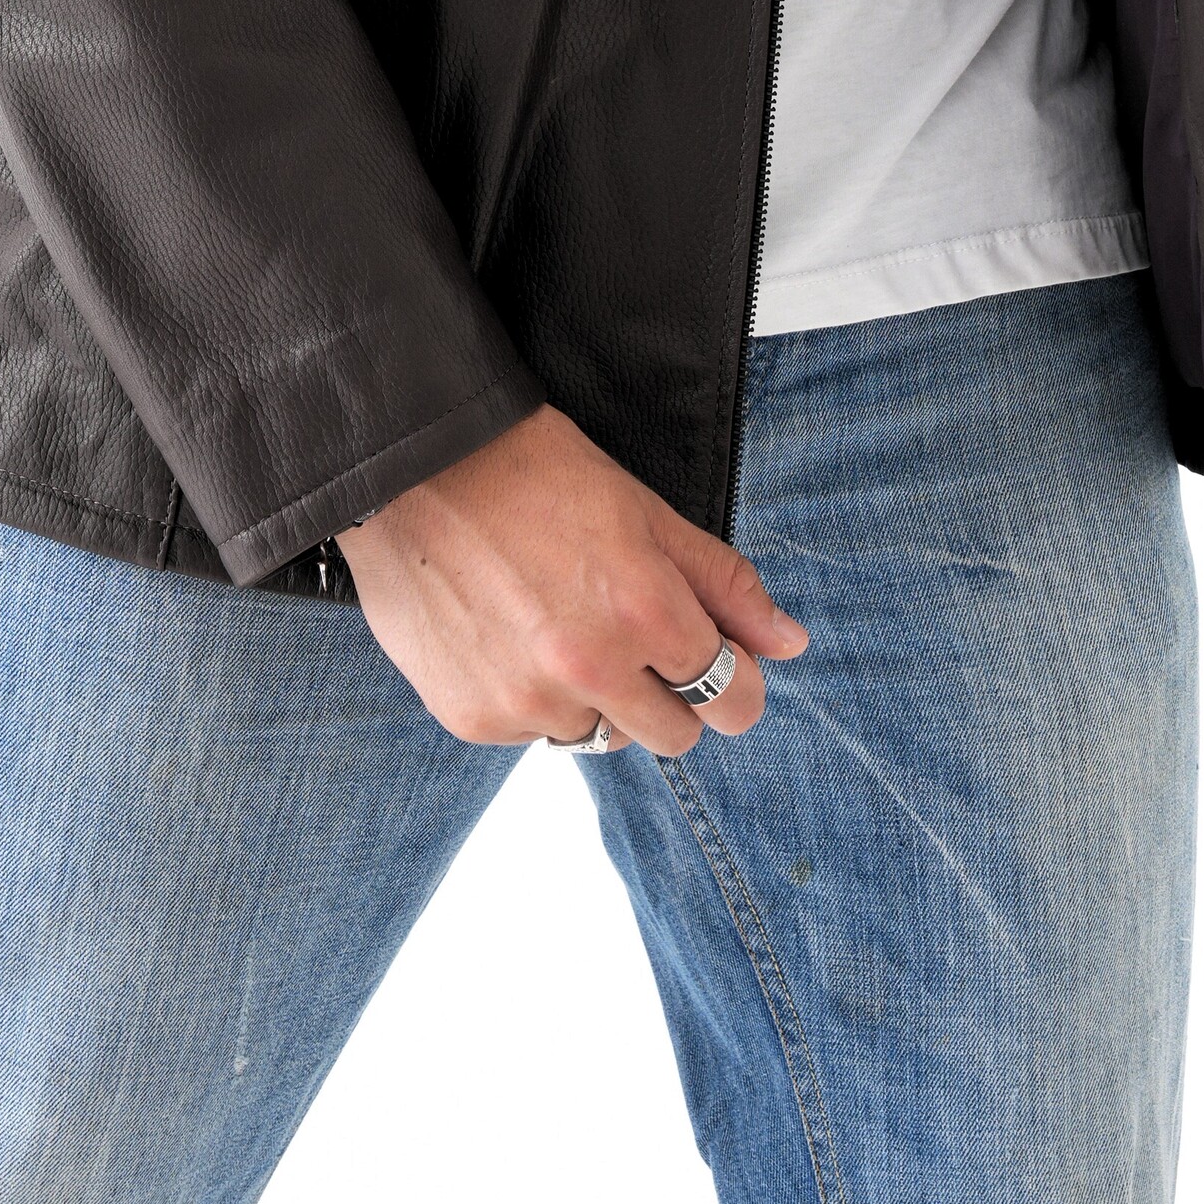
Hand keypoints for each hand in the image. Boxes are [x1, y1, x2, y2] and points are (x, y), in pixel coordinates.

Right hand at [335, 404, 807, 754]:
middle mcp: (589, 670)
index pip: (732, 699)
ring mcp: (527, 701)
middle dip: (669, 695)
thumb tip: (789, 644)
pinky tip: (509, 634)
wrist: (415, 467)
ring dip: (594, 697)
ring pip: (598, 735)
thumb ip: (725, 586)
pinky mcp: (473, 718)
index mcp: (646, 612)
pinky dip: (531, 697)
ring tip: (555, 622)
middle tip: (632, 637)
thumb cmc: (537, 473)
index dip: (734, 680)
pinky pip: (532, 732)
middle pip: (674, 736)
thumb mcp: (648, 513)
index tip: (719, 665)